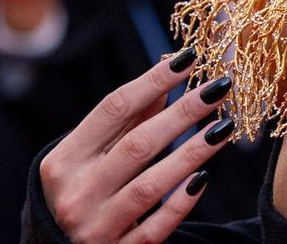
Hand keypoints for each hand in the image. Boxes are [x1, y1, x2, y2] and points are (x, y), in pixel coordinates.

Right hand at [40, 53, 233, 242]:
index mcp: (64, 161)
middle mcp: (76, 193)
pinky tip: (203, 178)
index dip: (153, 81)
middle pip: (137, 145)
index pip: (113, 109)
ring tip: (223, 127)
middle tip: (218, 89)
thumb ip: (123, 124)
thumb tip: (165, 82)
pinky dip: (179, 203)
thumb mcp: (86, 157)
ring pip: (150, 186)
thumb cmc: (77, 192)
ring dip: (190, 154)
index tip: (188, 59)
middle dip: (182, 114)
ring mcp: (96, 227)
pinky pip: (155, 228)